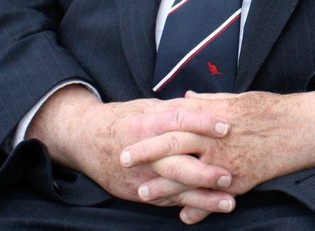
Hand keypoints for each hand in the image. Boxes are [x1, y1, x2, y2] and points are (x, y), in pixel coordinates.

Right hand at [26, 85, 235, 214]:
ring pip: (174, 189)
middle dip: (204, 173)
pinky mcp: (138, 192)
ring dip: (202, 198)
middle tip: (229, 176)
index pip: (178, 121)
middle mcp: (144, 152)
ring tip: (228, 202)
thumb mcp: (146, 107)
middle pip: (176, 163)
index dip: (203, 123)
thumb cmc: (122, 119)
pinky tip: (207, 210)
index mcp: (146, 123)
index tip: (226, 126)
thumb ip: (173, 109)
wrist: (85, 140)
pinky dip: (188, 206)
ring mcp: (141, 176)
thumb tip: (203, 104)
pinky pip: (166, 201)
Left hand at [122, 90, 314, 223]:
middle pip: (174, 144)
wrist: (302, 127)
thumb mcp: (237, 97)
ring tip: (143, 192)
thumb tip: (184, 98)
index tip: (131, 128)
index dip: (152, 124)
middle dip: (146, 152)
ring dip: (165, 185)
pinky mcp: (241, 180)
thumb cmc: (270, 107)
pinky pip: (215, 198)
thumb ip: (208, 101)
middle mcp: (216, 138)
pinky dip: (200, 208)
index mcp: (214, 114)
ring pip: (189, 175)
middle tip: (123, 158)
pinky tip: (184, 216)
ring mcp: (227, 161)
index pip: (175, 118)